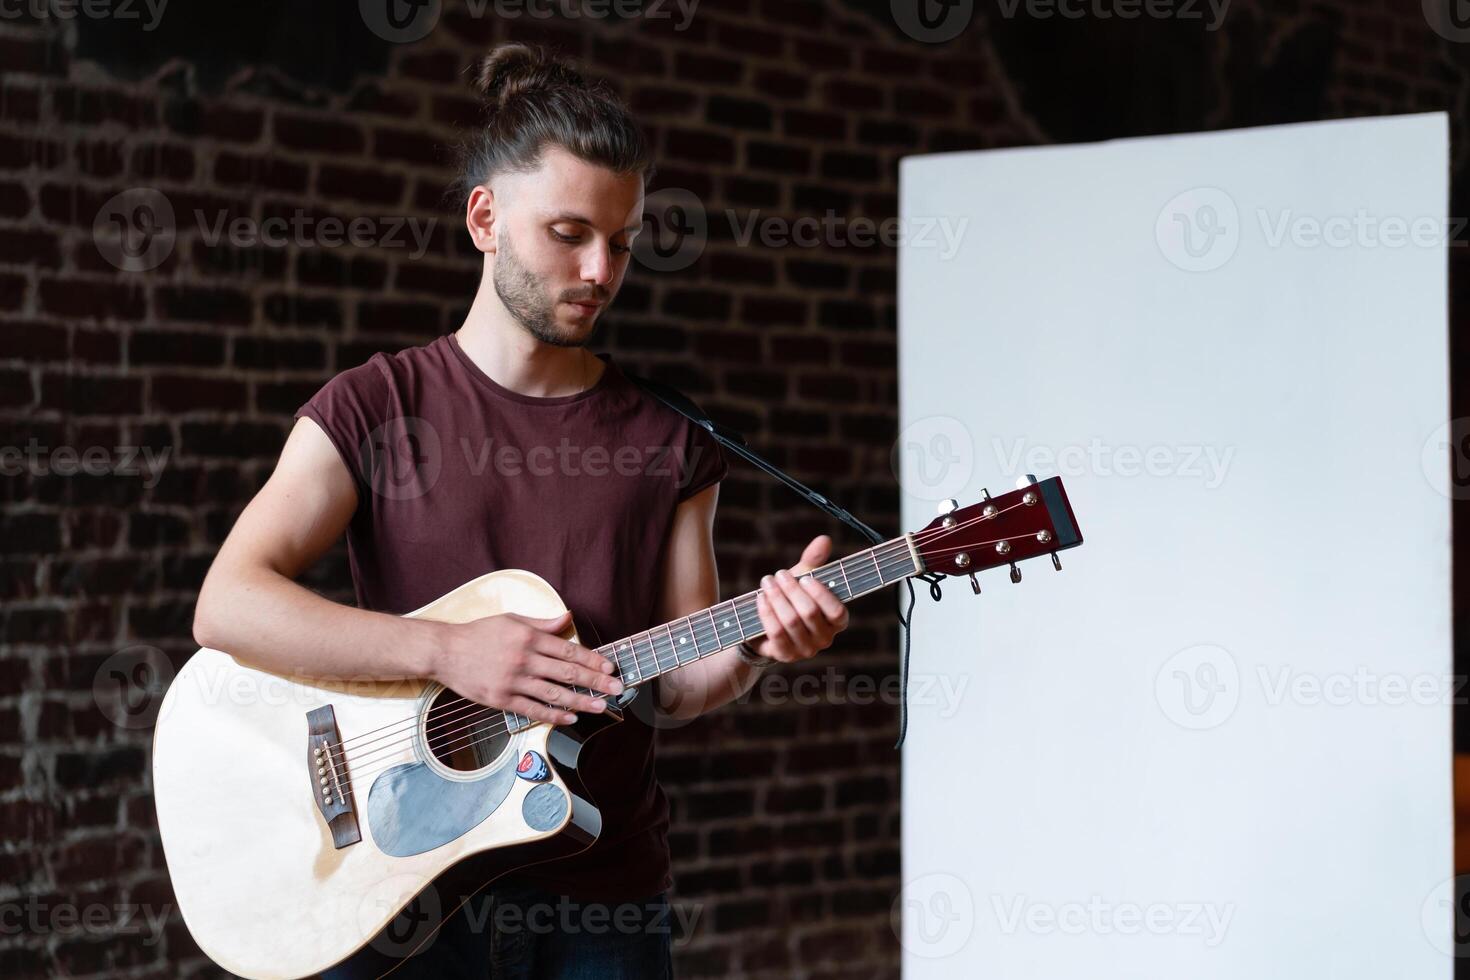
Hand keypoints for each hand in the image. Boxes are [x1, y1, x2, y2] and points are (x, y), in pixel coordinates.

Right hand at [434, 610, 622, 725]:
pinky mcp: (501, 699)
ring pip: (554, 694)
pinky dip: (554, 715)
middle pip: (567, 673)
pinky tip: (571, 718)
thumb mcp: (511, 619)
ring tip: (601, 706)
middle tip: (617, 688)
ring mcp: (513, 681)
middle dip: (596, 682)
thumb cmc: (479, 633)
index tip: (609, 667)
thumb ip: (542, 622)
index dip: (592, 660)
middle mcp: (524, 659)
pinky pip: (533, 710)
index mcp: (528, 637)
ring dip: (581, 701)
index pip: (568, 650)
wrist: (444, 651)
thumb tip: (568, 618)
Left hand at [750, 535, 849, 663]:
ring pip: (791, 622)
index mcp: (837, 622)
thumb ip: (814, 561)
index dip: (820, 594)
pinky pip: (776, 633)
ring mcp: (805, 650)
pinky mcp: (785, 655)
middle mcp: (825, 639)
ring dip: (777, 598)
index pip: (837, 612)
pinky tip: (761, 598)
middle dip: (792, 590)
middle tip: (779, 574)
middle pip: (809, 613)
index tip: (805, 578)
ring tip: (767, 582)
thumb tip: (824, 539)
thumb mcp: (803, 579)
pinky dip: (767, 613)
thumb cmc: (792, 599)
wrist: (769, 626)